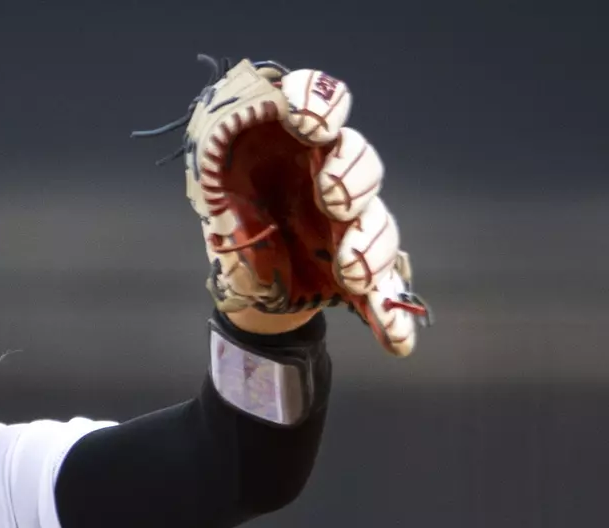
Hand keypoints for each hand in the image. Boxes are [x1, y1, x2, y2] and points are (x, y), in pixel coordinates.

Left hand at [152, 56, 428, 355]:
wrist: (238, 283)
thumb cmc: (229, 216)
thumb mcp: (210, 180)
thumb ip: (219, 148)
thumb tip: (225, 127)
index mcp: (300, 142)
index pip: (325, 103)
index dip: (322, 103)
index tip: (305, 123)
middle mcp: (333, 177)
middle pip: (363, 165)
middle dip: (354, 180)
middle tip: (333, 202)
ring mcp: (351, 227)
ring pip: (380, 226)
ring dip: (372, 249)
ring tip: (351, 273)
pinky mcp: (358, 274)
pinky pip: (383, 293)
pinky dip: (392, 317)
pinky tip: (398, 343)